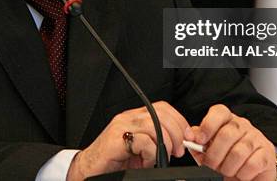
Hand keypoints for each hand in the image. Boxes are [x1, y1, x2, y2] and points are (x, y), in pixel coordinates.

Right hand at [66, 101, 189, 180]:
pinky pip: (143, 141)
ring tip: (158, 159)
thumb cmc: (115, 162)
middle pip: (161, 114)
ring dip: (164, 145)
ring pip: (154, 125)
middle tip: (178, 151)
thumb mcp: (141, 150)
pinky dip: (150, 154)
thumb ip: (157, 142)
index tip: (188, 137)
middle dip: (177, 133)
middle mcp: (128, 117)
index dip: (179, 120)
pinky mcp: (116, 139)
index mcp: (135, 117)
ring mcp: (121, 126)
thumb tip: (181, 143)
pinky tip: (144, 163)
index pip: (163, 107)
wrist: (89, 170)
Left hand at [184, 104, 276, 180]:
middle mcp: (243, 125)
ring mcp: (257, 138)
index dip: (208, 125)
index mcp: (228, 120)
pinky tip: (240, 173)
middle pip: (227, 134)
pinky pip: (251, 164)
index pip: (219, 112)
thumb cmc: (228, 158)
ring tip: (226, 170)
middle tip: (212, 165)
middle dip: (215, 155)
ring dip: (228, 167)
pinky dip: (242, 174)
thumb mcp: (211, 148)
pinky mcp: (267, 153)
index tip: (200, 140)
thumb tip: (190, 137)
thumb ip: (199, 142)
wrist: (251, 174)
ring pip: (238, 152)